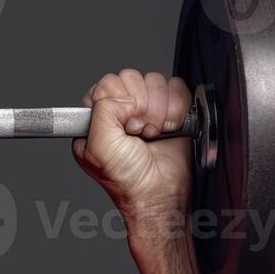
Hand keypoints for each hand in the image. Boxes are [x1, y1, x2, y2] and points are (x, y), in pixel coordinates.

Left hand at [72, 69, 193, 226]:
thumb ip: (102, 110)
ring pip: (155, 82)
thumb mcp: (98, 146)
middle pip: (132, 78)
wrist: (159, 195)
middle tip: (138, 132)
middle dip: (140, 107)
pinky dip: (176, 110)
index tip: (124, 124)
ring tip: (152, 135)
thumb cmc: (126, 179)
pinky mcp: (172, 111)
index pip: (107, 84)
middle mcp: (121, 111)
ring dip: (158, 111)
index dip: (119, 100)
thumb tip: (124, 97)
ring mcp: (147, 109)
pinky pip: (177, 89)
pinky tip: (169, 130)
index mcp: (97, 117)